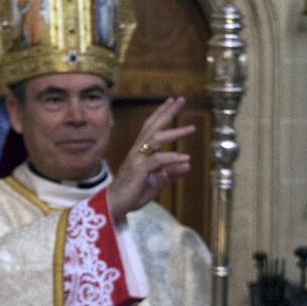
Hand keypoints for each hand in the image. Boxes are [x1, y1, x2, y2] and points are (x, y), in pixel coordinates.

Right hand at [106, 97, 194, 222]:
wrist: (115, 206)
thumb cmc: (132, 194)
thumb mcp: (155, 183)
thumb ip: (170, 173)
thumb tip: (188, 165)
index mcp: (140, 151)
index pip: (151, 127)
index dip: (161, 113)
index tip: (172, 101)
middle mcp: (137, 151)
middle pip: (153, 126)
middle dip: (167, 112)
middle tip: (181, 99)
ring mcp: (136, 159)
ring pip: (155, 139)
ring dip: (174, 132)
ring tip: (191, 129)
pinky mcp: (138, 170)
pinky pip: (156, 160)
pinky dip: (171, 157)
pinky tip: (184, 158)